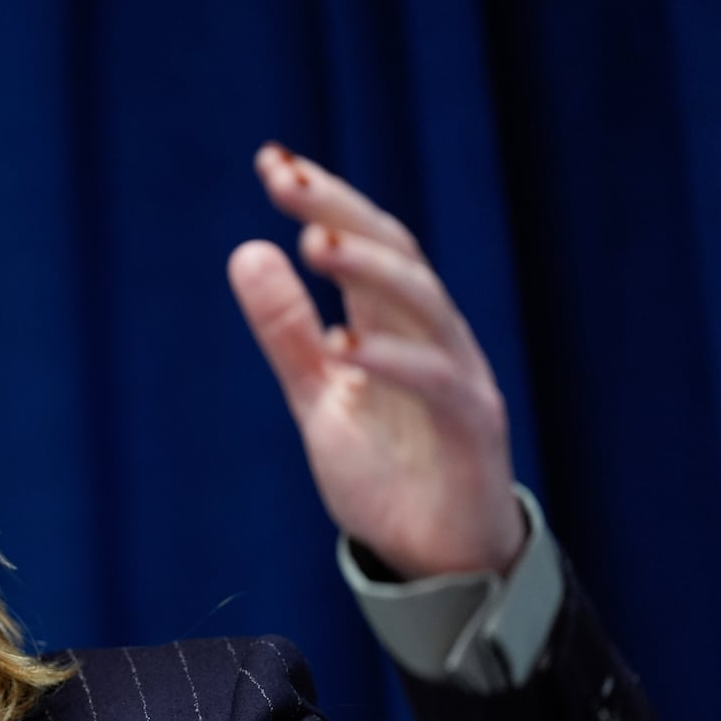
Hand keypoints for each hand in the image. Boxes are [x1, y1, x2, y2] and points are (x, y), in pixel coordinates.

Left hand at [227, 143, 525, 579]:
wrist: (437, 558)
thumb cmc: (386, 473)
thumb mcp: (318, 397)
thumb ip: (286, 331)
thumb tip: (246, 251)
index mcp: (393, 324)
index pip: (361, 244)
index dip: (321, 201)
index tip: (270, 162)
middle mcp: (432, 335)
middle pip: (395, 252)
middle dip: (341, 211)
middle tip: (286, 181)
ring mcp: (458, 375)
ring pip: (423, 301)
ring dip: (368, 268)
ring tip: (311, 242)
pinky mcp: (474, 424)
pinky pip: (435, 380)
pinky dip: (389, 360)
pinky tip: (341, 345)